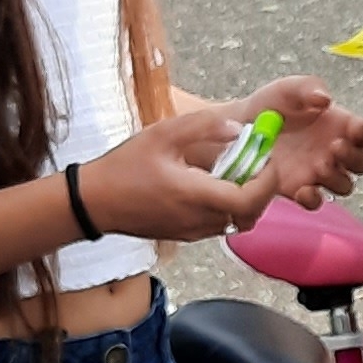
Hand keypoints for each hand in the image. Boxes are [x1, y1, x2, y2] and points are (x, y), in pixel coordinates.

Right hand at [92, 89, 362, 242]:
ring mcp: (194, 231)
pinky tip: (216, 182)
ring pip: (238, 222)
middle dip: (262, 190)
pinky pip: (222, 225)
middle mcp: (199, 220)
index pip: (249, 200)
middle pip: (250, 215)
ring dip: (248, 200)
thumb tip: (240, 129)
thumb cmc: (125, 166)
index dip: (267, 182)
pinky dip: (231, 207)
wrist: (95, 202)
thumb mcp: (162, 134)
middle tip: (258, 162)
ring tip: (238, 170)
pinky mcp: (187, 235)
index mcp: (195, 195)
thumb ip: (203, 127)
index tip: (268, 159)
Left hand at [230, 79, 362, 210]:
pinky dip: (313, 199)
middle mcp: (335, 152)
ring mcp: (318, 173)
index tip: (354, 129)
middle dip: (354, 157)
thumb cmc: (271, 104)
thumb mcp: (290, 88)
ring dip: (336, 178)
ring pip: (344, 185)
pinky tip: (303, 189)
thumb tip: (325, 100)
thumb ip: (309, 88)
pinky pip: (316, 202)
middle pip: (362, 164)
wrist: (239, 125)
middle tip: (334, 146)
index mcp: (341, 126)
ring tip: (318, 165)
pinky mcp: (298, 189)